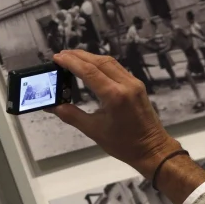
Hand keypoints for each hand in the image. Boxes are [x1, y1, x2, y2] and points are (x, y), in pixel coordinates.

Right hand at [52, 50, 179, 177]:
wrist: (152, 148)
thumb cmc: (123, 144)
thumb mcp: (94, 131)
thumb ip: (71, 115)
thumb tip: (52, 106)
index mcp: (114, 96)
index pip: (89, 71)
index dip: (71, 62)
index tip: (56, 57)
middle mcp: (126, 84)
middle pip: (99, 62)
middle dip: (78, 56)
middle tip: (61, 55)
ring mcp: (134, 83)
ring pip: (109, 62)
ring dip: (90, 57)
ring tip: (72, 57)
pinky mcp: (137, 85)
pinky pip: (117, 68)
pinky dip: (101, 64)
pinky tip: (91, 66)